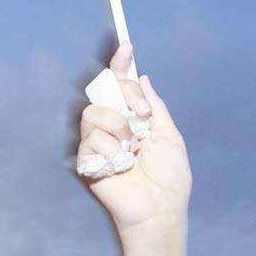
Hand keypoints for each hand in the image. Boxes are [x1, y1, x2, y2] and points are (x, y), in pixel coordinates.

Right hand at [75, 43, 191, 239]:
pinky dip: (110, 151)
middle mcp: (112, 127)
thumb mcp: (169, 135)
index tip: (127, 46)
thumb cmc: (169, 179)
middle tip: (142, 118)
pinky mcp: (86, 159)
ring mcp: (97, 142)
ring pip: (94, 112)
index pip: (120, 87)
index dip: (120, 65)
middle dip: (125, 98)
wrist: (159, 209)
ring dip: (118, 130)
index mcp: (133, 119)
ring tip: (131, 152)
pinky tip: (119, 166)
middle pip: (103, 90)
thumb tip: (142, 78)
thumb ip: (155, 106)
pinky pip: (91, 138)